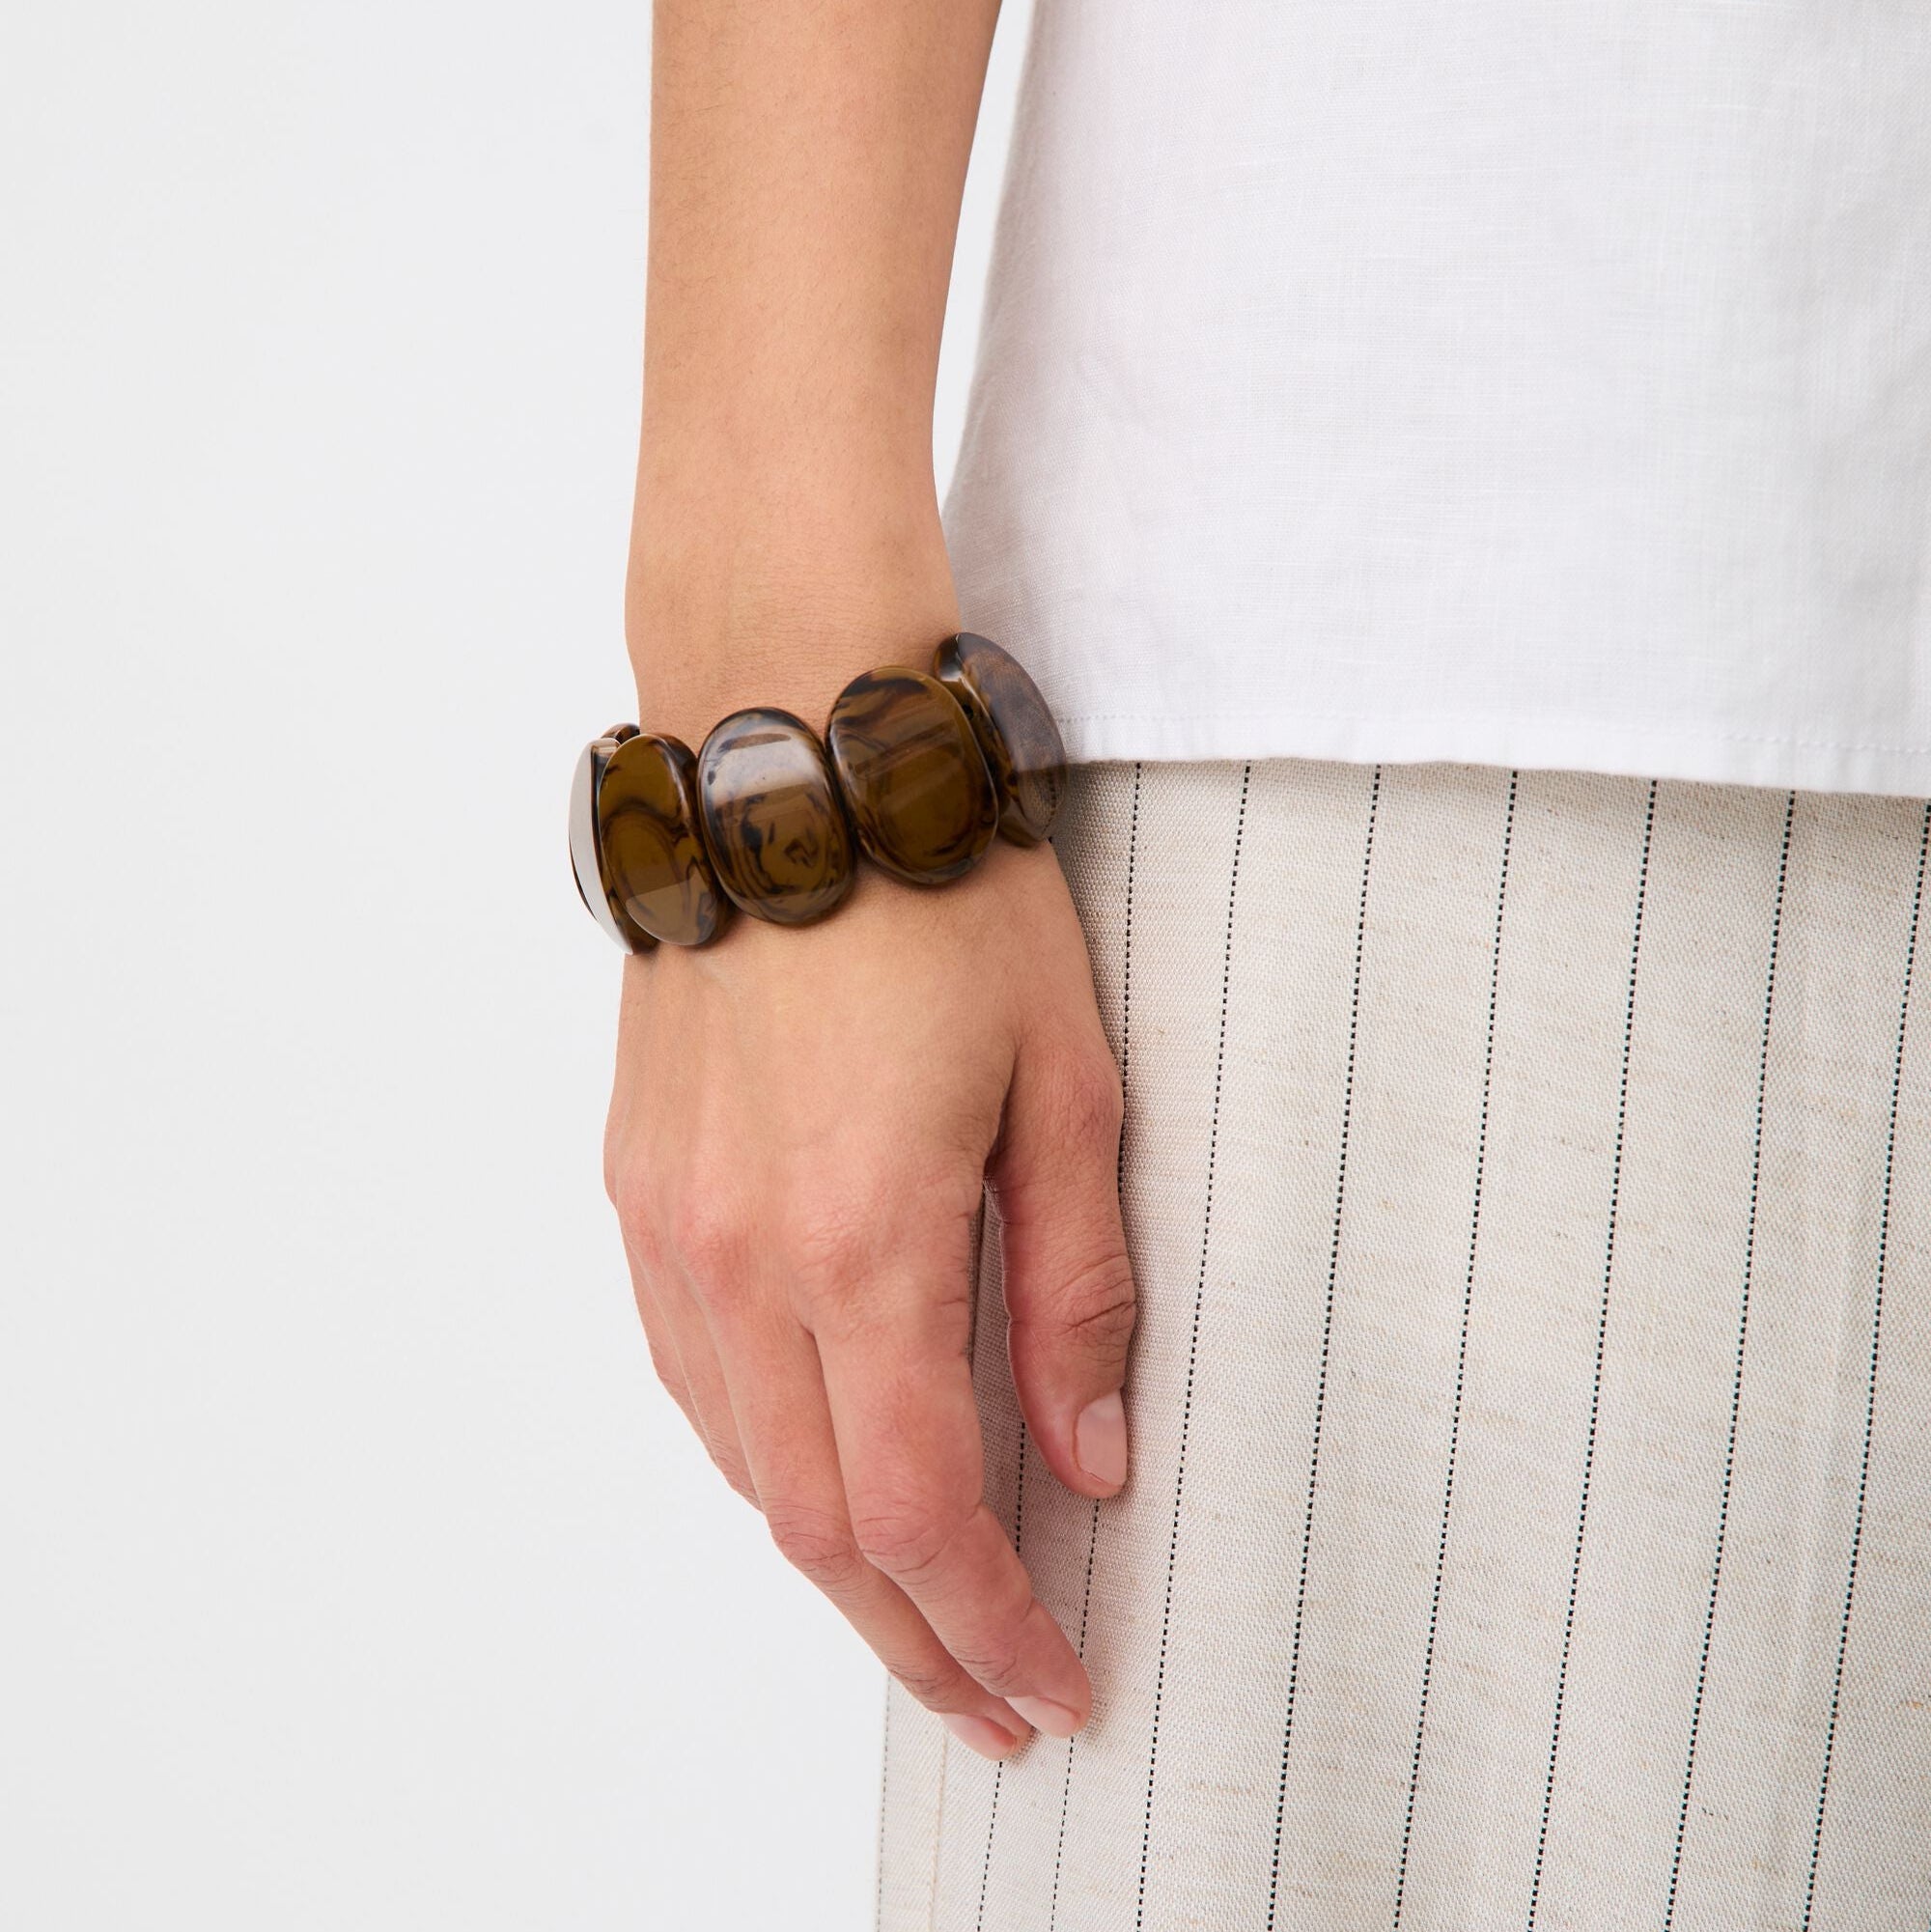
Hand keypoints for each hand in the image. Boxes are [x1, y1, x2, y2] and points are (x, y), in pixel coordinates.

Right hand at [604, 838, 1134, 1759]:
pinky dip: (760, 1457)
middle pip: (820, 1525)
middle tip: (995, 1696)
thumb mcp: (1069, 1084)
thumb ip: (1078, 1286)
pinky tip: (815, 1464)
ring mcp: (673, 1226)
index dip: (993, 1626)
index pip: (926, 1509)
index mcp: (866, 1238)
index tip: (1055, 1685)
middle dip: (917, 1638)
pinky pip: (688, 1375)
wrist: (789, 764)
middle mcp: (743, 1256)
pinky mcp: (641, 1188)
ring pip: (742, 1466)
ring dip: (835, 1559)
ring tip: (922, 1604)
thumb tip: (1091, 1454)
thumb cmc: (948, 899)